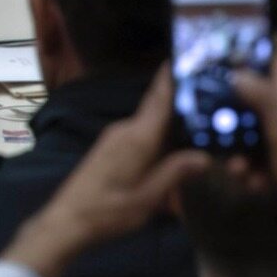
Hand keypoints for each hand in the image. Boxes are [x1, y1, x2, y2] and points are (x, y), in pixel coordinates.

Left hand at [6, 69, 207, 276]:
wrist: (66, 220)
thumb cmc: (108, 211)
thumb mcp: (147, 198)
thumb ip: (175, 173)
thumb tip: (205, 156)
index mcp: (138, 137)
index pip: (160, 97)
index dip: (173, 75)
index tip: (189, 55)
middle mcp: (126, 128)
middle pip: (158, 107)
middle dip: (182, 102)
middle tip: (211, 96)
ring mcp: (115, 136)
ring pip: (149, 122)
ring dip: (170, 123)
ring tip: (199, 124)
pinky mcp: (109, 147)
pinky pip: (140, 133)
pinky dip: (157, 134)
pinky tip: (171, 146)